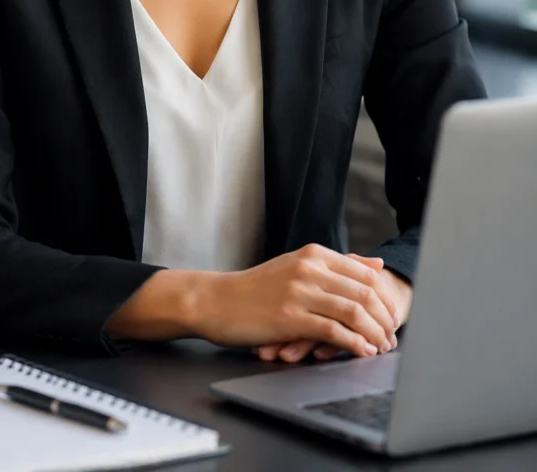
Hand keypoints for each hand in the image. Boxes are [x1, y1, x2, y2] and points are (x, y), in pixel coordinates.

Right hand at [193, 243, 398, 358]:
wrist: (217, 300)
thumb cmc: (256, 288)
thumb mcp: (296, 265)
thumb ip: (337, 264)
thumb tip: (376, 265)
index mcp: (314, 254)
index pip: (366, 274)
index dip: (385, 299)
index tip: (391, 319)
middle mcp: (310, 268)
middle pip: (365, 293)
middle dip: (385, 319)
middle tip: (390, 338)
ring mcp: (299, 291)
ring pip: (354, 312)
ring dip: (374, 333)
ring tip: (380, 348)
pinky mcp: (290, 317)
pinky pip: (333, 331)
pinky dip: (353, 344)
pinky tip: (361, 352)